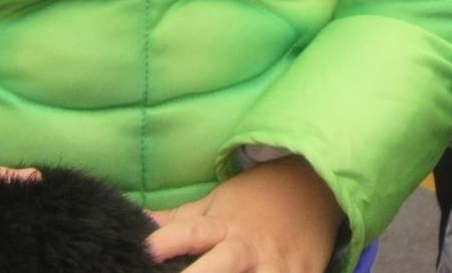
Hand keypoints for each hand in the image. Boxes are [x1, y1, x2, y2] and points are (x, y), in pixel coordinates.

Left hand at [146, 156, 341, 272]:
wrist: (314, 187)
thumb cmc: (255, 200)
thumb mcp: (215, 203)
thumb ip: (177, 221)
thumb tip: (136, 222)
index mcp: (223, 225)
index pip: (190, 232)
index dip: (167, 241)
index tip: (145, 250)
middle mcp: (248, 247)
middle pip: (221, 265)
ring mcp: (277, 266)